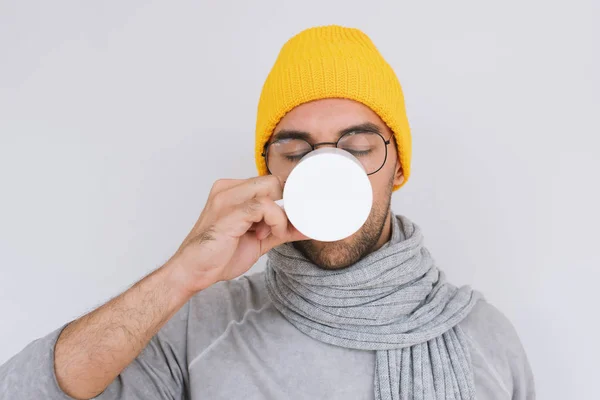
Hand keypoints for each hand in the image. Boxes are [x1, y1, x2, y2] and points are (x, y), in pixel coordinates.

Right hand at [167, 176, 306, 293]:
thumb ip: (281, 229)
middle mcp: (229, 189)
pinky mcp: (230, 212)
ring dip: (281, 215)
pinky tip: (265, 234)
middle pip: (274, 182)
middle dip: (286, 205)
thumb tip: (307, 228)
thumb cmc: (220, 256)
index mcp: (233, 190)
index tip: (294, 219)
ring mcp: (227, 198)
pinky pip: (264, 206)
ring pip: (271, 189)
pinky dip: (275, 220)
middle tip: (281, 228)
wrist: (193, 272)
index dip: (287, 200)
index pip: (271, 182)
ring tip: (270, 233)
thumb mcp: (259, 239)